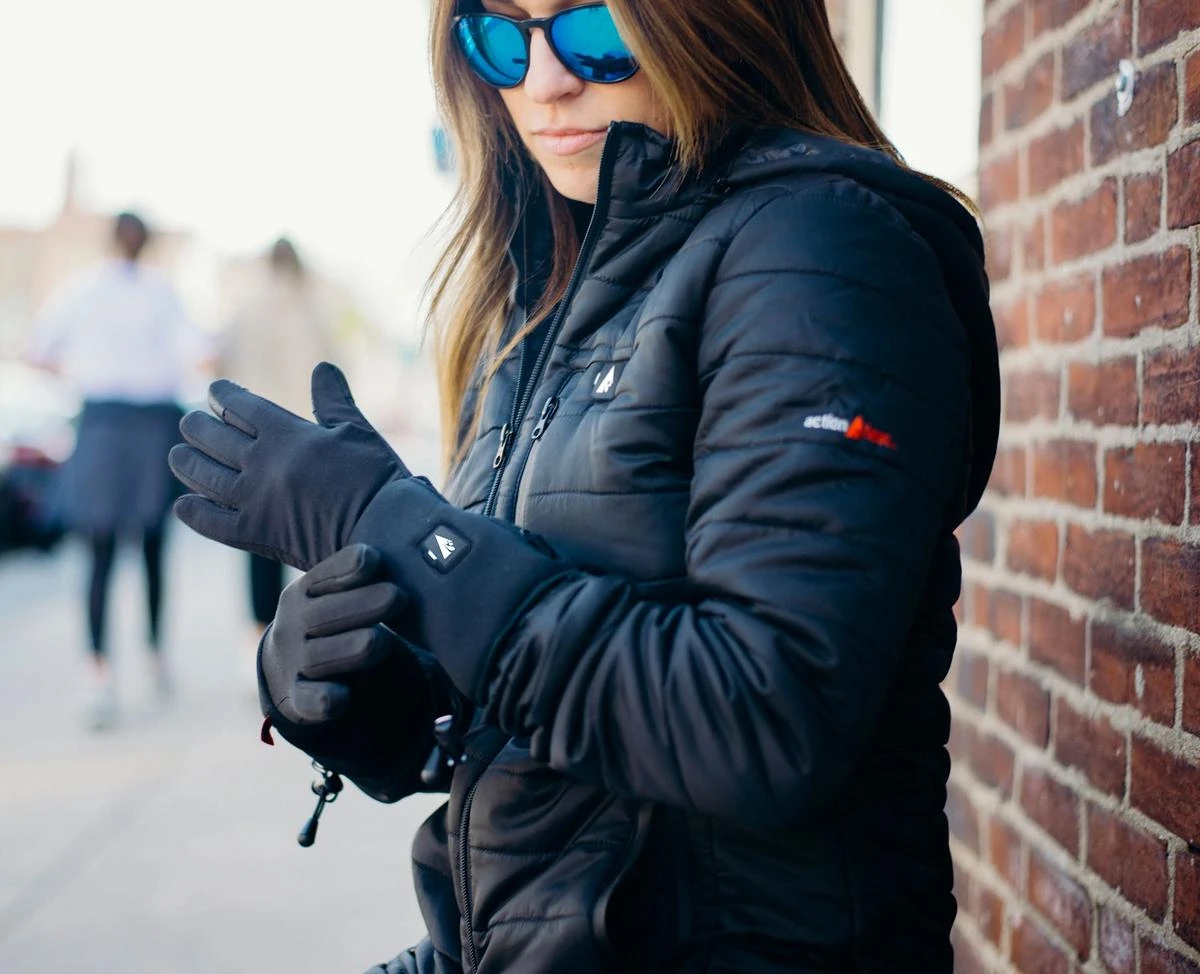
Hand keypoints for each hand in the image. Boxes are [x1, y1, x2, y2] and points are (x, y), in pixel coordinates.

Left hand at [169, 362, 406, 570]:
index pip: (240, 405)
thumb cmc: (376, 476)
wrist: (382, 528)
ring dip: (187, 462)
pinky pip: (212, 522)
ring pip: (204, 475)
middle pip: (213, 437)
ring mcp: (254, 499)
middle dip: (197, 426)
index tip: (215, 391)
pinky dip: (194, 512)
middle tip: (190, 423)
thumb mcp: (356, 429)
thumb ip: (332, 399)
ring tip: (178, 455)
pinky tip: (184, 504)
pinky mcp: (255, 533)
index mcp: (285, 433)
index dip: (223, 395)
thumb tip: (322, 367)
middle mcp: (262, 462)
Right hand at [260, 543, 406, 724]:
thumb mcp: (343, 596)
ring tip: (380, 641)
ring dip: (350, 648)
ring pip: (319, 656)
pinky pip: (308, 701)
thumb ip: (369, 579)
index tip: (375, 559)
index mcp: (305, 592)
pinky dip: (324, 700)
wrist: (293, 671)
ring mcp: (294, 663)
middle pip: (323, 614)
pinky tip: (342, 696)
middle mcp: (294, 625)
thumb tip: (431, 547)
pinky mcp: (298, 700)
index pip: (324, 576)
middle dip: (361, 604)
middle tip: (398, 596)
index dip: (348, 566)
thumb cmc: (337, 622)